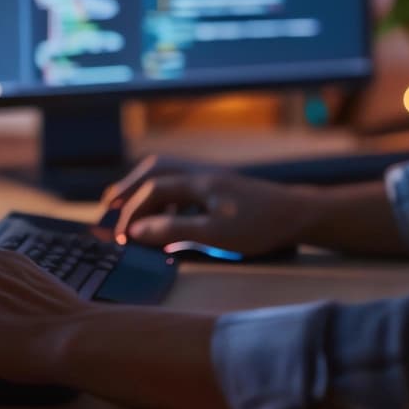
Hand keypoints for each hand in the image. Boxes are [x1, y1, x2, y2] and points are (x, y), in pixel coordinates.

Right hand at [115, 169, 318, 255]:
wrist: (300, 214)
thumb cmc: (260, 226)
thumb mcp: (215, 235)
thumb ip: (173, 231)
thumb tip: (136, 231)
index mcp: (198, 181)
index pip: (152, 191)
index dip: (131, 213)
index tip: (120, 238)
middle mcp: (202, 173)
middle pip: (155, 170)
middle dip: (130, 186)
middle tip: (109, 205)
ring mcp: (213, 179)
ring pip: (170, 173)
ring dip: (146, 188)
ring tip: (131, 207)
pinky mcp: (223, 188)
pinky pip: (184, 183)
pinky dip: (167, 195)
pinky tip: (169, 215)